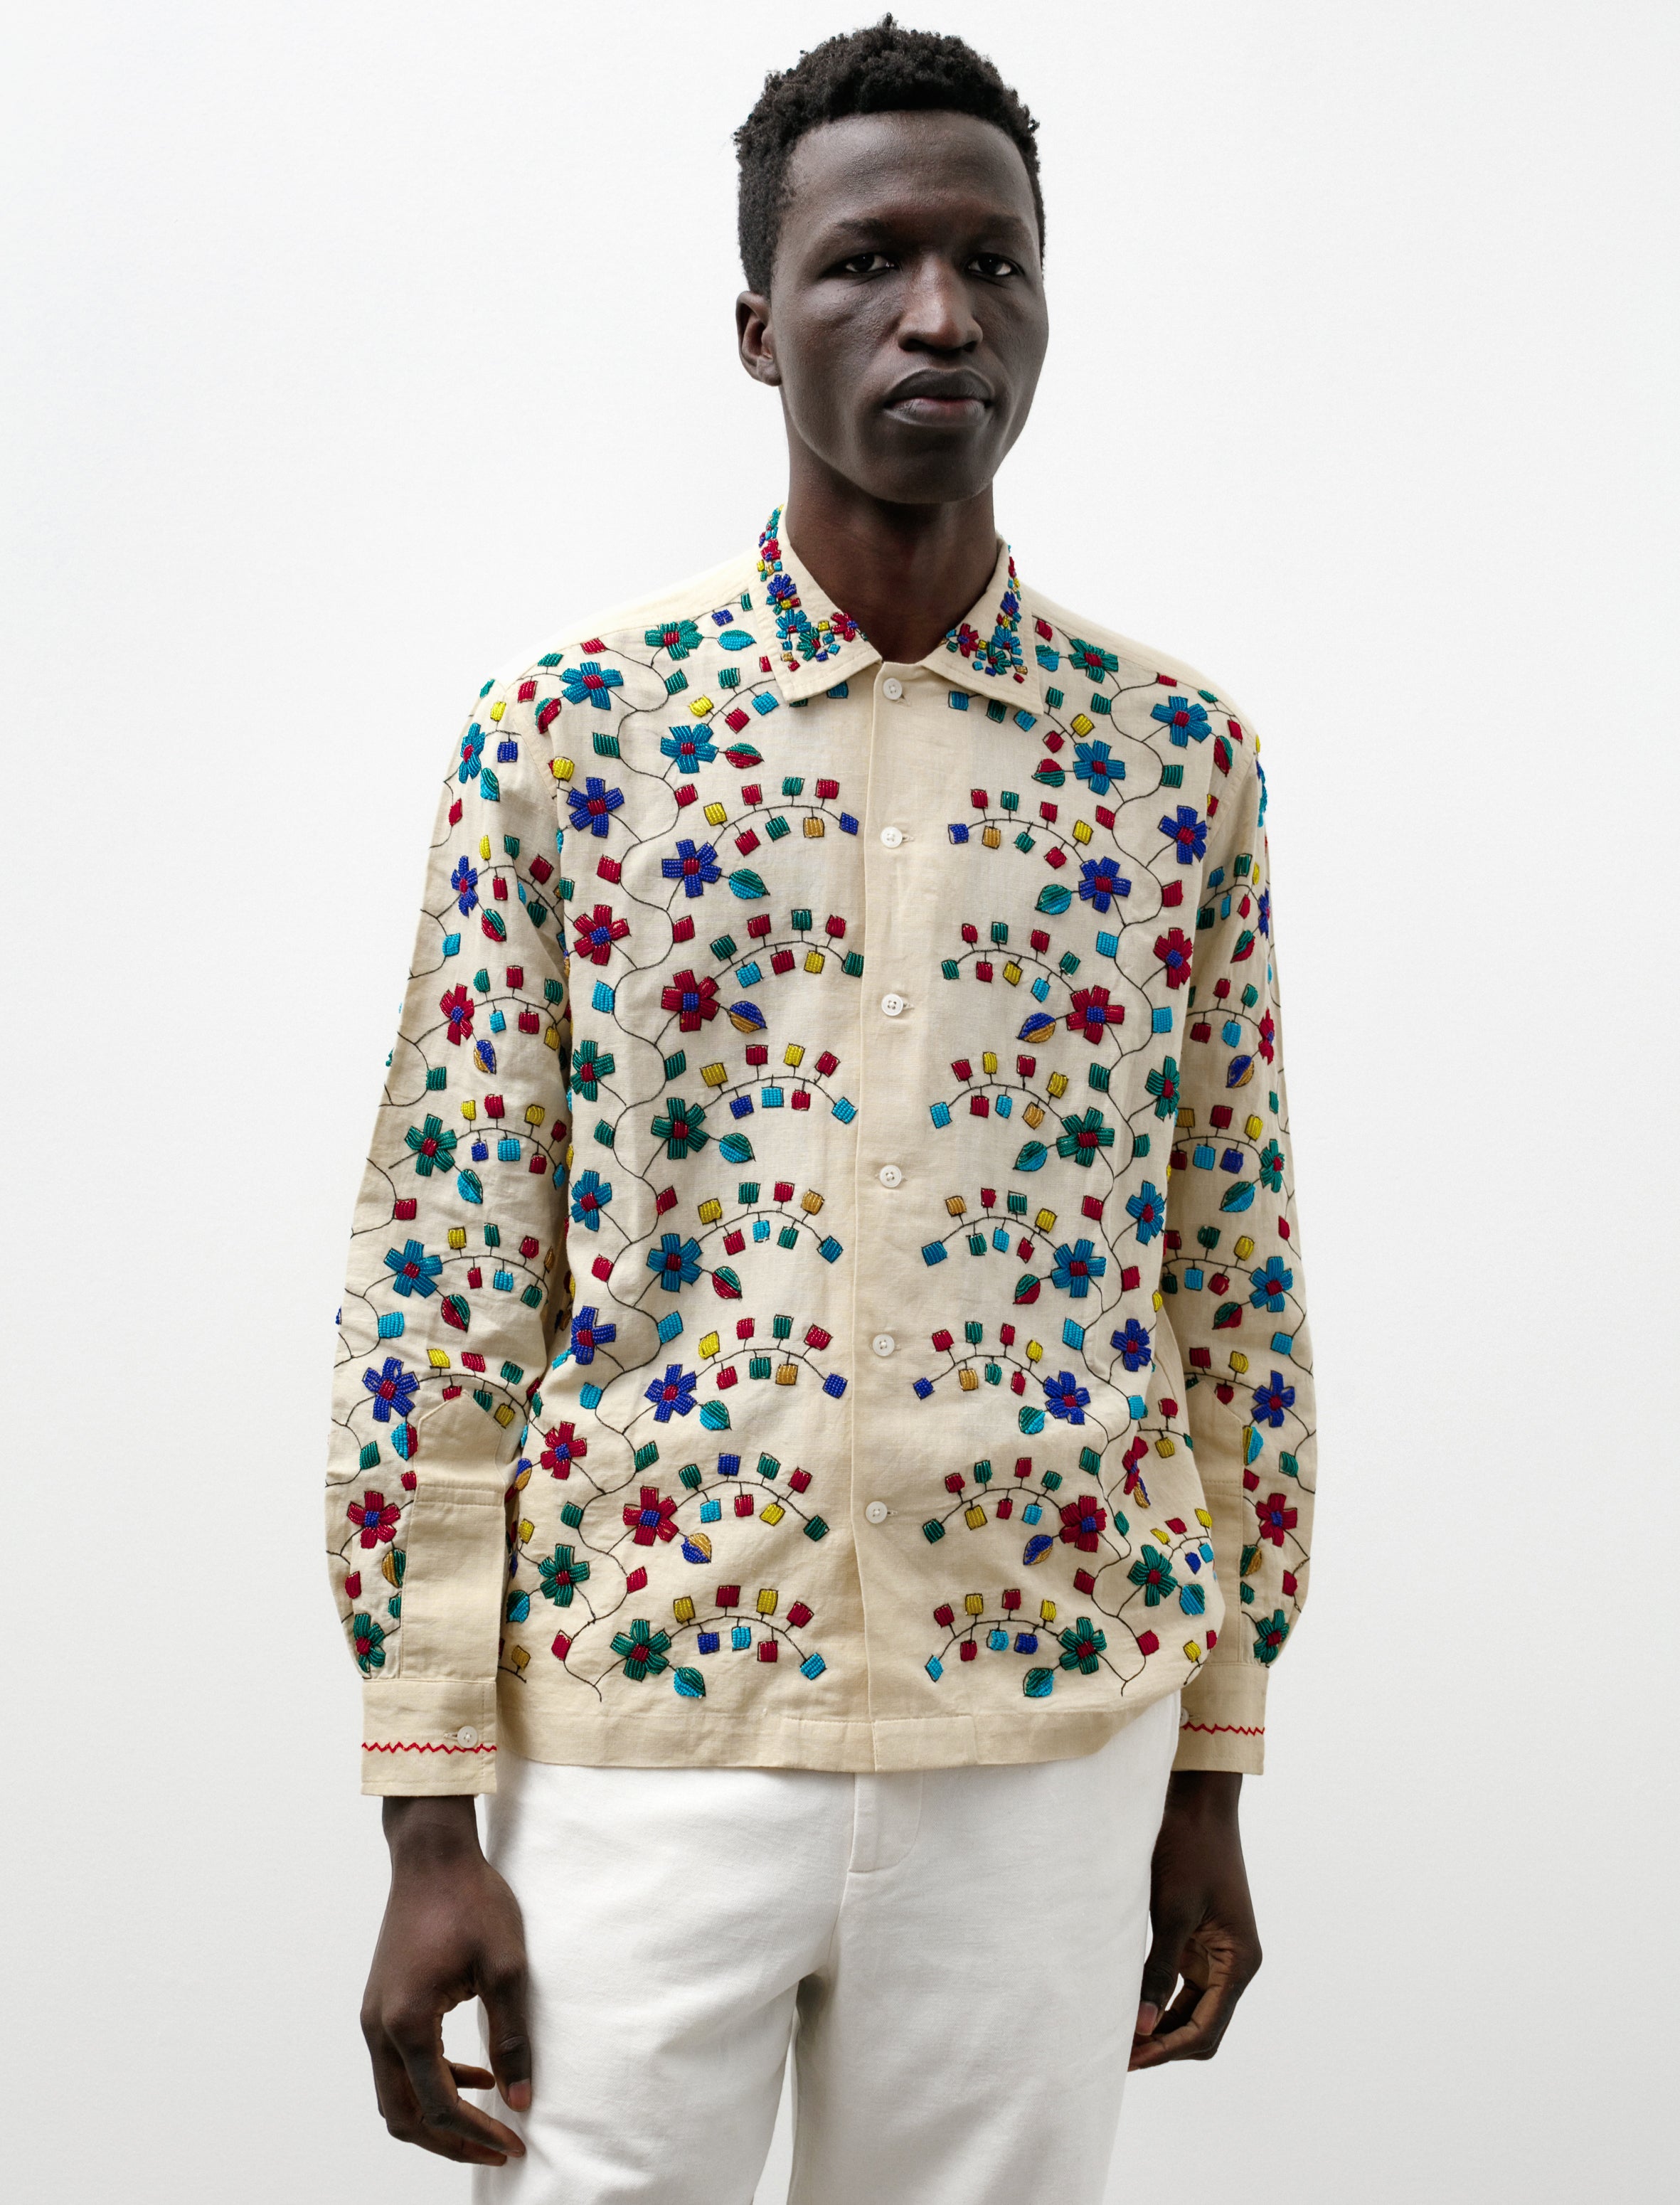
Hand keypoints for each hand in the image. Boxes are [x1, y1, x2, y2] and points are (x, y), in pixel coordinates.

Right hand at [360, 1795, 533, 2163]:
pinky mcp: (380, 2003)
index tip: (515, 2144)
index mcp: (407, 2023)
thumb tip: (521, 2101)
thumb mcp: (506, 1968)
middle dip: (449, 2141)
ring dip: (436, 2115)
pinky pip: (396, 2063)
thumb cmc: (471, 1900)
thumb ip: (512, 2038)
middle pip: (404, 2114)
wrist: (432, 1853)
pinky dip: (429, 2081)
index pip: (439, 2105)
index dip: (478, 2134)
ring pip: (394, 2095)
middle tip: (496, 2149)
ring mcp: (373, 2015)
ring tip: (487, 2118)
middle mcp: (378, 2027)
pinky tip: (474, 2072)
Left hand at [1129, 1769, 1261, 2069]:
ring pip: (1190, 2010)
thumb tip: (1140, 2027)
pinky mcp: (1197, 1939)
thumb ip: (1158, 1971)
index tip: (1128, 2059)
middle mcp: (1234, 1964)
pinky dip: (1157, 1999)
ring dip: (1159, 2025)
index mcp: (1240, 1961)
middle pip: (1201, 2027)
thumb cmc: (1188, 1848)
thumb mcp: (1172, 1911)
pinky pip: (1180, 1984)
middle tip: (1118, 2055)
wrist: (1196, 1801)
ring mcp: (1216, 1953)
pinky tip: (1126, 2004)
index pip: (1205, 2029)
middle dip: (1163, 2044)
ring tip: (1117, 2036)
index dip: (1167, 2048)